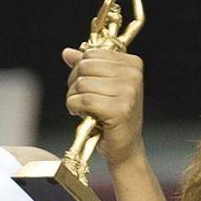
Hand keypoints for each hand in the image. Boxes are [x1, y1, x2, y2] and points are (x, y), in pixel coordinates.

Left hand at [64, 47, 146, 165]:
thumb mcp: (101, 86)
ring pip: (81, 83)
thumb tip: (67, 52)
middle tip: (81, 99)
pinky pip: (83, 100)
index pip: (91, 53)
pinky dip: (75, 108)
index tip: (87, 86)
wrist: (125, 148)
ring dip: (74, 98)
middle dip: (74, 83)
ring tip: (84, 109)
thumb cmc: (113, 117)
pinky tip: (84, 115)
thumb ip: (86, 66)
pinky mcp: (120, 109)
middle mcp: (133, 75)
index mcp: (132, 64)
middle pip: (85, 66)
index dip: (80, 70)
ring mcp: (129, 92)